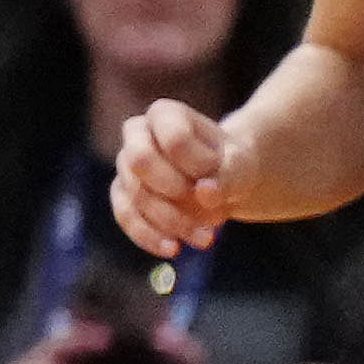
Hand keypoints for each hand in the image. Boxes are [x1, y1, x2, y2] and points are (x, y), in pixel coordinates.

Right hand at [112, 97, 246, 254]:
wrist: (222, 180)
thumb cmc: (230, 164)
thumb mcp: (241, 165)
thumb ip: (228, 174)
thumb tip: (204, 193)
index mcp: (165, 114)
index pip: (173, 138)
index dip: (197, 164)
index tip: (218, 178)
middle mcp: (136, 135)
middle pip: (139, 161)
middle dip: (173, 190)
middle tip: (209, 211)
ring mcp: (125, 166)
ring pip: (134, 194)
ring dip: (170, 221)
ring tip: (206, 239)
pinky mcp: (122, 195)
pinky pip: (125, 216)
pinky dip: (149, 236)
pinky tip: (174, 249)